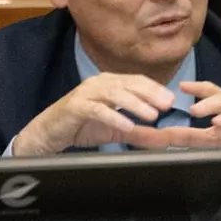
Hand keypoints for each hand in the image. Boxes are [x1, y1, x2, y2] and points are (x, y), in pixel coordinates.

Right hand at [12, 73, 175, 155]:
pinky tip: (126, 126)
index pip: (136, 81)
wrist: (48, 133)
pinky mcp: (75, 107)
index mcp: (109, 84)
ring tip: (152, 115)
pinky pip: (97, 110)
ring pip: (114, 94)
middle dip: (150, 94)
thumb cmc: (81, 126)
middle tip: (167, 105)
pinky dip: (113, 117)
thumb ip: (139, 133)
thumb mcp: (116, 131)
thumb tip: (164, 139)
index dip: (155, 89)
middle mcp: (98, 83)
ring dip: (135, 104)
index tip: (171, 100)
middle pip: (128, 84)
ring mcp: (86, 93)